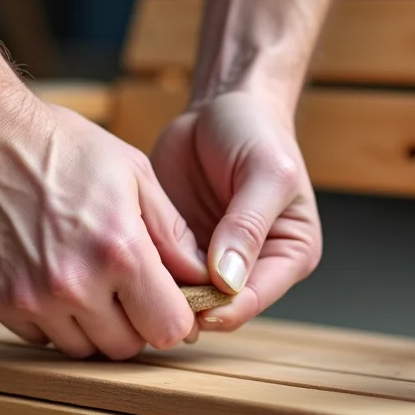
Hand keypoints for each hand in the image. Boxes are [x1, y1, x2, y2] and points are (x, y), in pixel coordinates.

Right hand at [0, 97, 209, 358]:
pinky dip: (49, 319)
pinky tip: (47, 277)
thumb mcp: (132, 172)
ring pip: (80, 350)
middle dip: (133, 323)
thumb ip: (173, 232)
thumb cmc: (59, 144)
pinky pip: (37, 338)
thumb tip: (204, 276)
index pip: (168, 328)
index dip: (175, 317)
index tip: (168, 301)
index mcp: (119, 250)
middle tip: (125, 289)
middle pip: (125, 347)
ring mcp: (30, 299)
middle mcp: (75, 284)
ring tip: (85, 279)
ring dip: (91, 325)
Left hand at [151, 91, 321, 330]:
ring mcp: (213, 259)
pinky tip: (126, 265)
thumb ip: (248, 225)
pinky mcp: (181, 246)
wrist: (221, 105)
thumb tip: (228, 280)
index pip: (256, 298)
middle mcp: (253, 266)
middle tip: (153, 299)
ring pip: (187, 296)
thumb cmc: (256, 132)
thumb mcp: (265, 172)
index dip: (224, 309)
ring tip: (136, 284)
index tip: (192, 309)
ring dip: (163, 294)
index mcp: (289, 255)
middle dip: (189, 307)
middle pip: (220, 307)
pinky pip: (162, 271)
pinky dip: (146, 272)